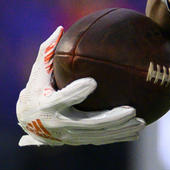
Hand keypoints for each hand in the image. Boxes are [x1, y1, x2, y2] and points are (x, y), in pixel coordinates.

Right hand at [16, 27, 145, 146]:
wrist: (29, 122)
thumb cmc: (35, 89)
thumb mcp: (37, 72)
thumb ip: (47, 52)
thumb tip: (61, 28)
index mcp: (47, 104)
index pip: (62, 99)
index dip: (75, 92)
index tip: (92, 82)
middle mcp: (59, 123)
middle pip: (88, 123)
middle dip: (111, 118)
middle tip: (131, 110)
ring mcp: (70, 135)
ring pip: (98, 135)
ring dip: (120, 130)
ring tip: (141, 122)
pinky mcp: (79, 140)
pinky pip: (101, 139)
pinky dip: (118, 136)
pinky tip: (137, 132)